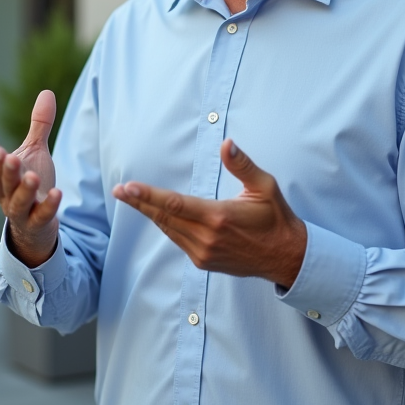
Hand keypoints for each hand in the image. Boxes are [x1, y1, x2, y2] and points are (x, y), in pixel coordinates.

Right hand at [0, 90, 60, 266]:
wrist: (37, 222)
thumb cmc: (31, 182)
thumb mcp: (35, 152)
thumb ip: (39, 125)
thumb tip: (47, 92)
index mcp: (0, 174)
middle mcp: (5, 193)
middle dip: (2, 169)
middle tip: (5, 154)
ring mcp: (19, 210)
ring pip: (17, 201)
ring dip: (22, 189)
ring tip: (30, 176)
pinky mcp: (37, 223)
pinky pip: (41, 216)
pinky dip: (48, 206)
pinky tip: (57, 193)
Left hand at [112, 139, 307, 287]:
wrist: (286, 257)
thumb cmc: (276, 218)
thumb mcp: (265, 186)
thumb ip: (242, 165)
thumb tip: (227, 144)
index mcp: (219, 217)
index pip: (174, 204)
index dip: (147, 195)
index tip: (127, 187)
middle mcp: (207, 238)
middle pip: (163, 217)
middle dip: (138, 202)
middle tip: (118, 190)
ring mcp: (203, 253)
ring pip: (168, 229)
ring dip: (149, 213)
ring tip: (130, 198)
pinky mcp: (203, 261)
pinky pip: (177, 239)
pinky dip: (166, 225)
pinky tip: (157, 214)